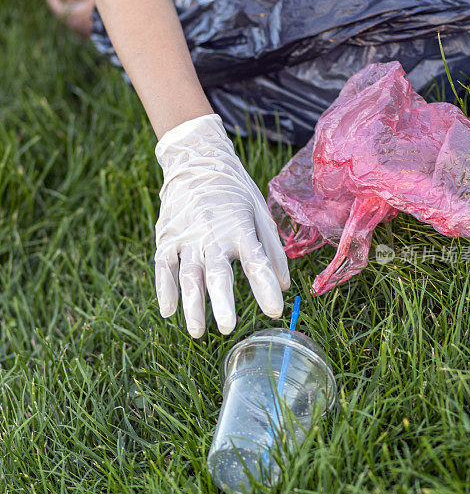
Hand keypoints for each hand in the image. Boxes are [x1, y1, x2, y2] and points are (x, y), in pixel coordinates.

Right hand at [154, 114, 290, 336]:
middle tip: (229, 327)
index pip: (256, 262)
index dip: (264, 288)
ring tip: (198, 332)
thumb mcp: (260, 211)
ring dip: (193, 305)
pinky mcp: (166, 238)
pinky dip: (164, 289)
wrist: (196, 160)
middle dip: (222, 301)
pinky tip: (168, 311)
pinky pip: (163, 267)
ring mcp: (186, 237)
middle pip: (218, 272)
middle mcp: (212, 234)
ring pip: (188, 275)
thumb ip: (272, 249)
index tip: (274, 311)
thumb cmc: (234, 191)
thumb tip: (283, 285)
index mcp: (240, 228)